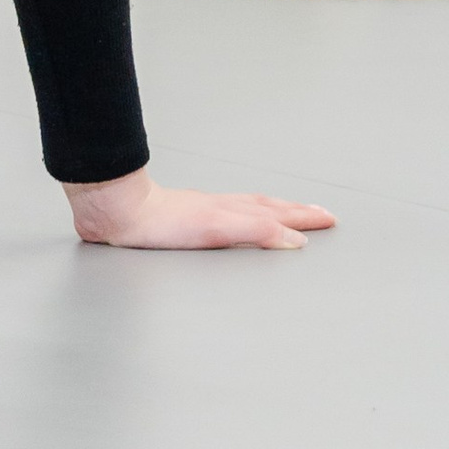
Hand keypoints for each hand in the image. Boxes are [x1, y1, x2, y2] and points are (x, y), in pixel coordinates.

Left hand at [65, 168, 336, 250]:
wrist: (120, 213)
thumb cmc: (161, 224)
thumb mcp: (218, 229)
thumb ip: (257, 232)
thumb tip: (295, 240)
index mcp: (232, 212)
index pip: (276, 216)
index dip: (303, 219)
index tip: (328, 219)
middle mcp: (222, 208)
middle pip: (267, 207)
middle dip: (297, 212)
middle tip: (322, 214)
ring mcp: (204, 211)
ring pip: (249, 207)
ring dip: (275, 210)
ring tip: (290, 211)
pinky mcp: (186, 219)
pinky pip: (228, 213)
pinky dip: (245, 215)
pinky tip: (236, 218)